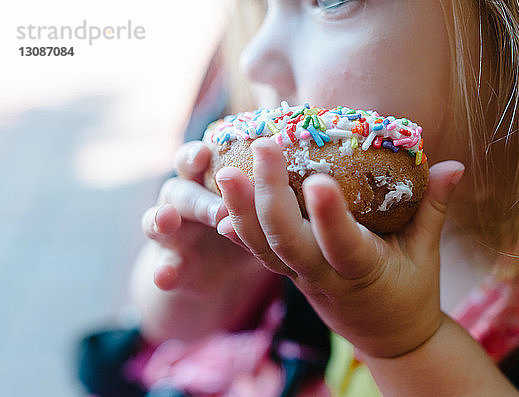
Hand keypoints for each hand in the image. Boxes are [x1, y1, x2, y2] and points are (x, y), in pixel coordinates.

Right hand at [135, 141, 278, 340]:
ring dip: (161, 219)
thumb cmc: (247, 222)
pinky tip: (166, 277)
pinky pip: (162, 266)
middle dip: (195, 195)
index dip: (197, 154)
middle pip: (180, 188)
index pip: (196, 159)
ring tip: (166, 221)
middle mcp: (185, 199)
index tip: (206, 152)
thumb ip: (273, 185)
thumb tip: (318, 165)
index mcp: (207, 179)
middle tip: (217, 208)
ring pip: (158, 220)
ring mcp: (173, 232)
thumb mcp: (259, 203)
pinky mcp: (170, 263)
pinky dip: (162, 271)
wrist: (218, 269)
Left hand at [215, 137, 463, 357]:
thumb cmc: (411, 292)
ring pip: (264, 249)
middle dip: (270, 196)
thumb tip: (456, 165)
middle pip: (288, 242)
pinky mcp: (290, 275)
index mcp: (364, 272)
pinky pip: (259, 254)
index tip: (319, 179)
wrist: (388, 338)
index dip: (330, 217)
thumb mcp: (426, 254)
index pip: (343, 245)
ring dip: (241, 210)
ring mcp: (302, 278)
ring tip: (225, 170)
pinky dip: (238, 231)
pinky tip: (219, 203)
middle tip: (263, 146)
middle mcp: (325, 277)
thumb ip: (434, 207)